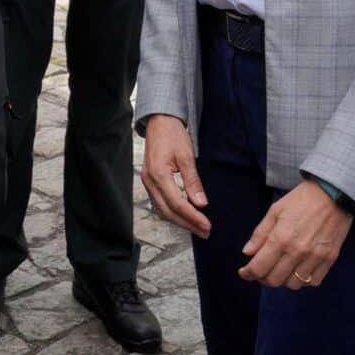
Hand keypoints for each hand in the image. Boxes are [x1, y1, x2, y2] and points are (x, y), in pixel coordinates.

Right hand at [140, 114, 210, 237]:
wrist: (159, 123)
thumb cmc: (173, 135)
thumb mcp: (186, 156)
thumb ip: (193, 181)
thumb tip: (201, 203)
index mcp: (158, 173)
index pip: (176, 203)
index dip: (192, 216)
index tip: (207, 225)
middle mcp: (149, 181)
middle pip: (167, 211)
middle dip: (187, 224)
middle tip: (205, 232)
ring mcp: (147, 182)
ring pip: (162, 210)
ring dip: (180, 221)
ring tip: (198, 227)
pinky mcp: (149, 182)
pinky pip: (160, 203)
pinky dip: (173, 213)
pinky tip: (185, 216)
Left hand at [240, 180, 351, 288]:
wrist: (334, 195)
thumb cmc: (301, 200)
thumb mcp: (275, 211)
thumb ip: (260, 234)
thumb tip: (247, 253)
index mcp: (281, 238)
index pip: (259, 268)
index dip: (248, 274)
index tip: (244, 273)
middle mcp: (298, 251)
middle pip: (275, 280)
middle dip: (263, 278)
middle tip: (261, 270)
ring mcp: (316, 257)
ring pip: (294, 284)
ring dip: (283, 280)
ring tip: (280, 269)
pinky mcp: (330, 259)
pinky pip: (314, 282)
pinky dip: (303, 280)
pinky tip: (298, 270)